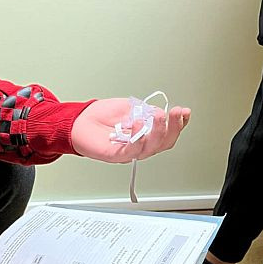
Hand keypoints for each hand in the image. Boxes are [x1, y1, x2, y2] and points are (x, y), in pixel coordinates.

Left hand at [71, 98, 189, 163]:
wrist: (78, 121)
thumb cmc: (100, 116)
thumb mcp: (129, 107)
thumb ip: (145, 111)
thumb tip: (161, 114)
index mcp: (146, 134)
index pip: (168, 132)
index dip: (179, 124)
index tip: (184, 112)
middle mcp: (140, 145)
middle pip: (164, 143)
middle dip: (174, 128)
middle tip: (176, 113)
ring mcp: (129, 152)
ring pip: (151, 148)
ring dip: (158, 132)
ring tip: (158, 117)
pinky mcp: (116, 155)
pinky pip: (131, 151)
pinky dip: (136, 138)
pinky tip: (137, 124)